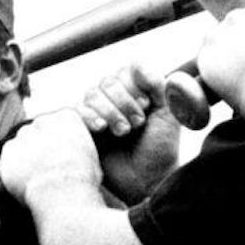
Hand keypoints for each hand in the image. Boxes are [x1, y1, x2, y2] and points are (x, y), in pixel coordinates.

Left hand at [0, 108, 102, 206]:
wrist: (61, 191)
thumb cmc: (82, 178)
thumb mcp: (91, 157)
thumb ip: (78, 149)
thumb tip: (74, 158)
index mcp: (67, 117)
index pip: (60, 124)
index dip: (62, 143)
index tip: (64, 157)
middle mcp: (43, 121)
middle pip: (39, 132)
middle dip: (42, 147)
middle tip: (49, 169)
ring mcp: (23, 136)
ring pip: (22, 145)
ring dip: (27, 158)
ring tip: (38, 179)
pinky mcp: (8, 153)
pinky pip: (9, 160)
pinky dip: (14, 170)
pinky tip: (26, 183)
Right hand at [78, 63, 181, 202]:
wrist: (147, 181)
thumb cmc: (160, 149)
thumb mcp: (167, 114)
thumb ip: (157, 85)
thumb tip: (138, 63)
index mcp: (136, 93)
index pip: (126, 72)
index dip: (134, 85)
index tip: (147, 104)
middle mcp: (115, 100)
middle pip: (108, 81)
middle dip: (124, 101)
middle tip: (137, 123)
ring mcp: (97, 114)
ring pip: (92, 94)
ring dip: (110, 111)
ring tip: (124, 132)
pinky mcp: (82, 130)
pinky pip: (77, 111)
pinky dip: (90, 116)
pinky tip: (101, 128)